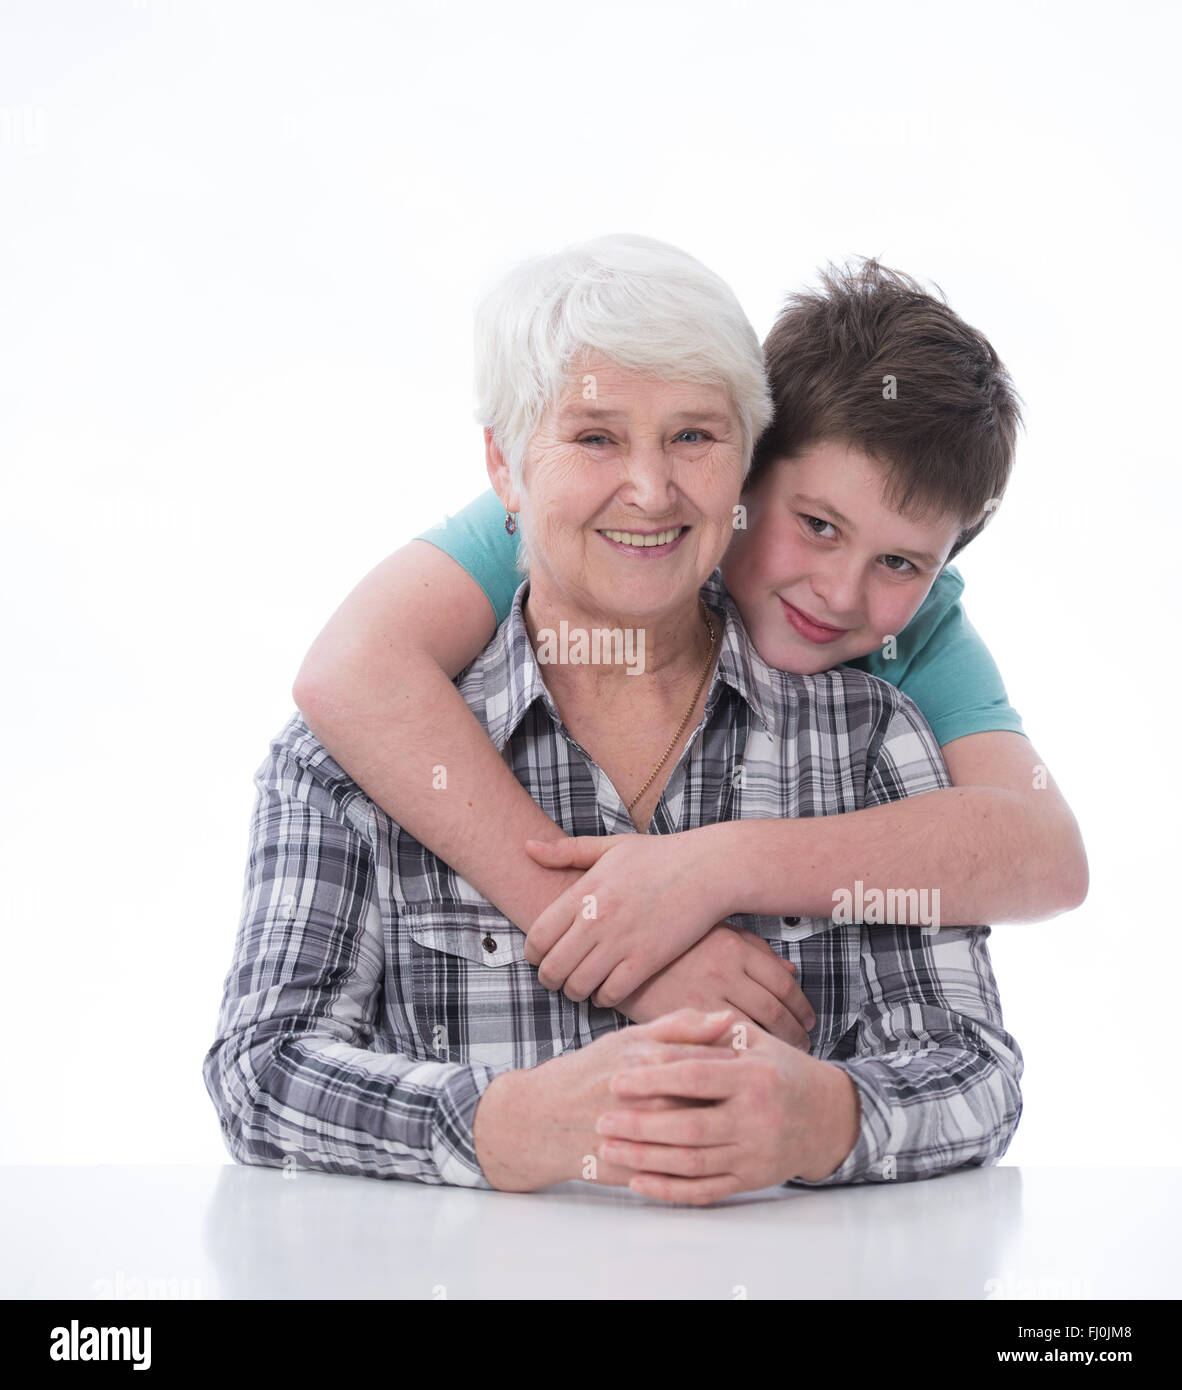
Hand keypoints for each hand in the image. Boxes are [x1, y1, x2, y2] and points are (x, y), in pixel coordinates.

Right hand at [473, 1009, 739, 1192]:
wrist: (538, 1119)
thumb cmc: (586, 1073)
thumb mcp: (628, 1040)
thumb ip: (679, 1026)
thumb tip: (727, 1018)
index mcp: (650, 1061)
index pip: (713, 1065)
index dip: (741, 1069)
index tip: (760, 1069)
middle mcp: (647, 1097)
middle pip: (711, 1104)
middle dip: (738, 1105)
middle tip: (759, 1103)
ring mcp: (639, 1135)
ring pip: (699, 1141)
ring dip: (723, 1137)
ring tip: (739, 1131)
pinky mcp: (633, 1168)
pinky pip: (678, 1175)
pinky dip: (700, 1170)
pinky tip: (716, 1162)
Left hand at [523, 832, 726, 1005]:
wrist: (708, 869)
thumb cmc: (659, 856)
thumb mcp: (610, 847)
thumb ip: (566, 851)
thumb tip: (527, 847)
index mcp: (584, 892)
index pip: (537, 936)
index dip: (532, 954)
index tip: (540, 957)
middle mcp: (597, 919)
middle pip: (552, 968)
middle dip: (549, 979)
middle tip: (557, 979)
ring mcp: (621, 941)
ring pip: (578, 986)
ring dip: (574, 992)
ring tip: (580, 987)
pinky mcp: (647, 960)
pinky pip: (610, 994)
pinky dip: (603, 998)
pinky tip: (607, 990)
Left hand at [596, 1015, 861, 1204]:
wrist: (828, 1117)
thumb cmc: (781, 1071)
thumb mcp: (755, 1040)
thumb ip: (712, 1031)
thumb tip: (670, 1026)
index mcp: (755, 1077)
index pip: (696, 1077)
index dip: (654, 1079)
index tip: (618, 1079)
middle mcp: (757, 1118)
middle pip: (690, 1126)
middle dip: (641, 1126)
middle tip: (601, 1121)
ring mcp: (754, 1155)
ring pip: (693, 1162)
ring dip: (646, 1160)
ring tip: (609, 1150)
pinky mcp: (751, 1181)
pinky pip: (705, 1191)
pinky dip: (669, 1190)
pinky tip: (638, 1182)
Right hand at [615, 922, 816, 1051]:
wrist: (612, 955)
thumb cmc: (669, 945)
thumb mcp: (712, 935)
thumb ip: (753, 951)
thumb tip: (790, 971)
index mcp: (734, 949)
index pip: (784, 985)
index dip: (802, 1008)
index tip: (808, 1022)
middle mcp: (723, 973)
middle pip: (776, 1012)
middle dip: (796, 1033)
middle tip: (804, 1045)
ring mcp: (702, 1000)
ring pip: (754, 1034)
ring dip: (774, 1050)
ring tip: (780, 1063)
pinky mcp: (681, 1026)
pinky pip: (721, 1049)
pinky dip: (741, 1062)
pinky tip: (746, 1072)